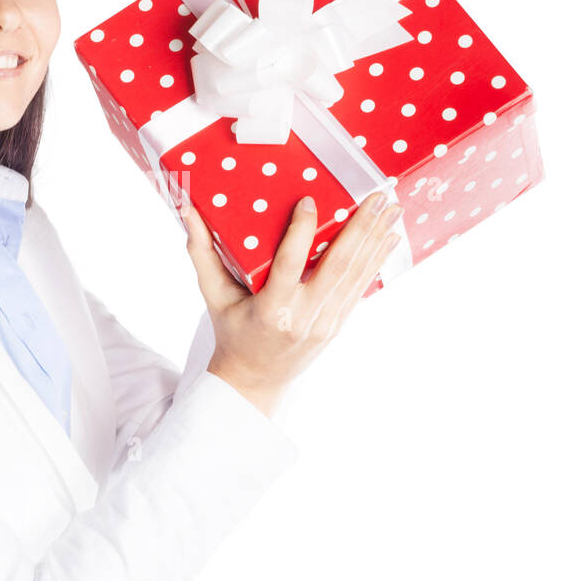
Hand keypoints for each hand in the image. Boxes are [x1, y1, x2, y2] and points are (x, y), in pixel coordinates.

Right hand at [182, 191, 402, 416]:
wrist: (254, 382)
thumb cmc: (231, 334)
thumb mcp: (214, 297)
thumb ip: (202, 253)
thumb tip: (188, 211)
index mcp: (270, 310)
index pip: (289, 264)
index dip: (301, 231)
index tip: (309, 200)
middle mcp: (303, 317)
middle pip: (337, 266)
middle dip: (360, 228)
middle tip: (378, 197)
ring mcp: (325, 323)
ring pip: (355, 275)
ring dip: (376, 240)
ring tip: (392, 208)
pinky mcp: (337, 325)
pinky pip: (359, 288)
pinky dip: (375, 261)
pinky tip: (389, 239)